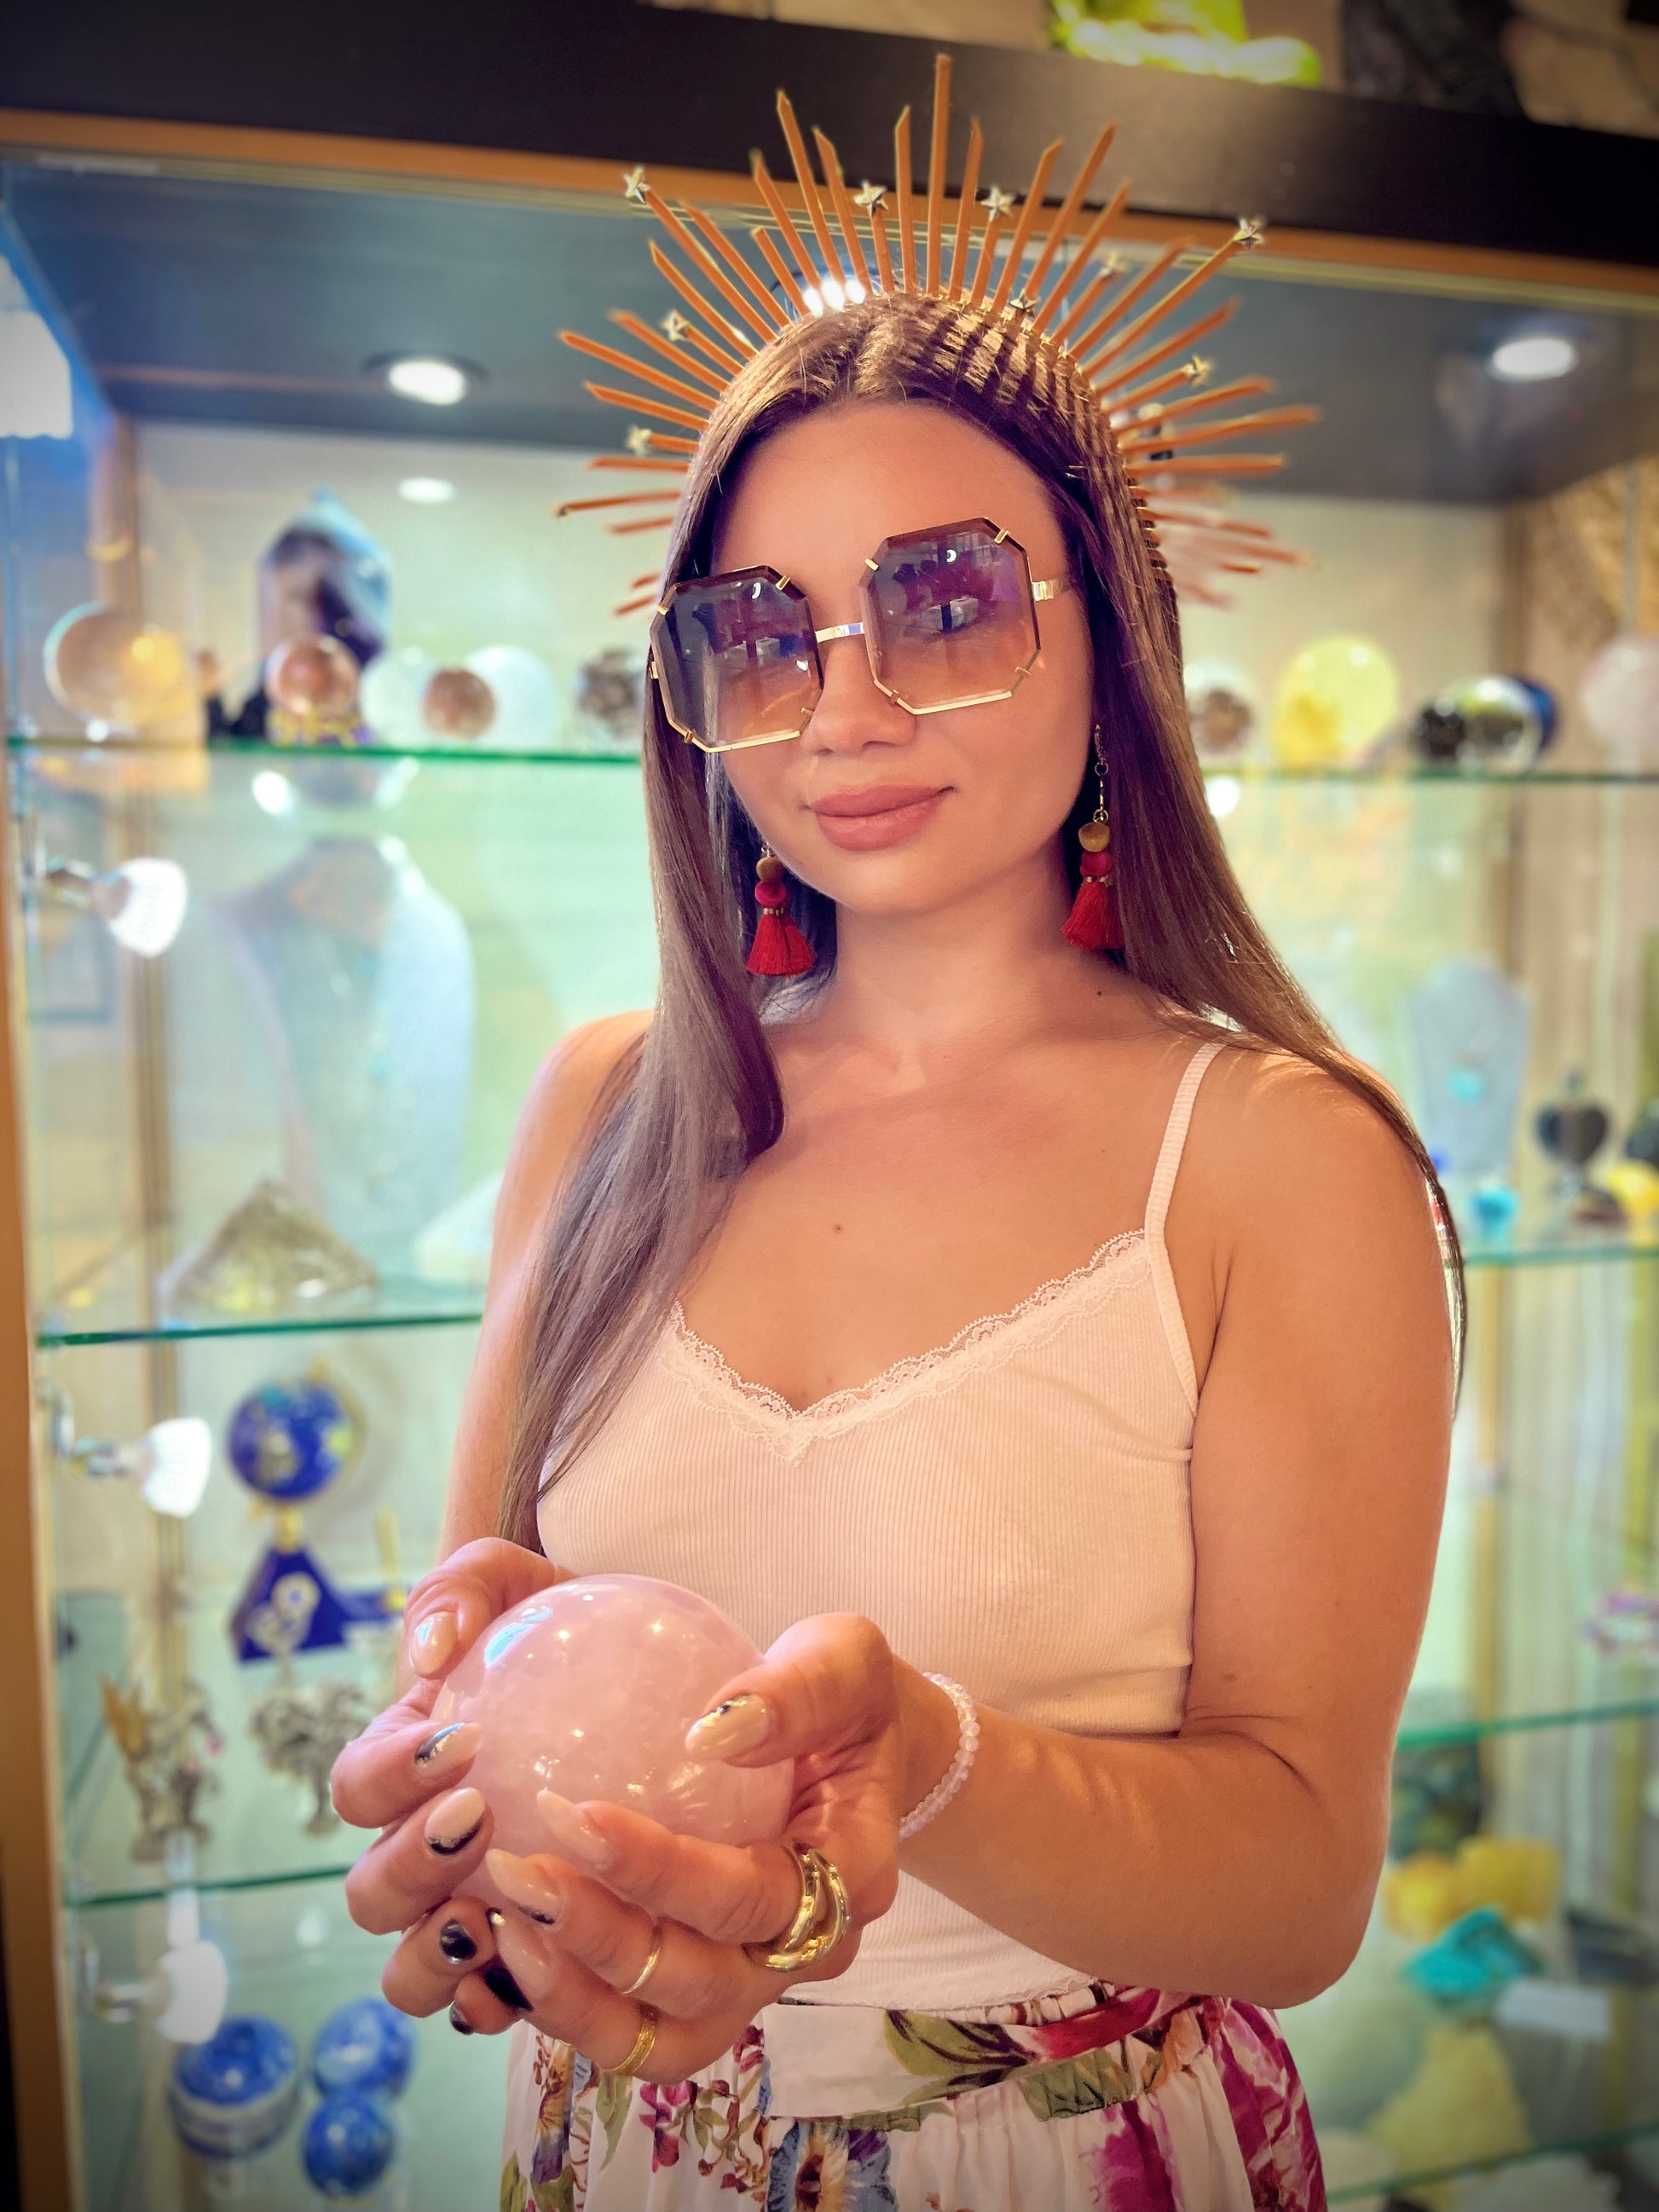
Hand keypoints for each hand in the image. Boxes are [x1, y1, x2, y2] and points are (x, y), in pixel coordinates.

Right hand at [332, 1539, 569, 2024]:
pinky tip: (535, 1983)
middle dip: (406, 1869)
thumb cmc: (551, 1614)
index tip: (456, 1742)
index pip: (357, 1788)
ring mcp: (464, 1908)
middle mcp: (418, 1850)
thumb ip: (459, 1591)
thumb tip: (430, 1651)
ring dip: (433, 1956)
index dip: (386, 1778)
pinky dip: (497, 2005)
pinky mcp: (526, 1952)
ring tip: (488, 1920)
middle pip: (371, 1891)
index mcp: (401, 1767)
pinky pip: (494, 2002)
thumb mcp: (511, 1577)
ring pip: (412, 1969)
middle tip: (477, 1819)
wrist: (626, 1661)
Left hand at [472, 1613, 930, 2078]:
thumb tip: (712, 1730)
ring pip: (657, 2040)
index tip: (575, 1812)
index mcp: (847, 1877)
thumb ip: (797, 1690)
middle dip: (600, 1939)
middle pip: (698, 1987)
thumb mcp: (844, 1660)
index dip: (661, 1871)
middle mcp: (801, 1952)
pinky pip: (627, 2031)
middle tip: (516, 1871)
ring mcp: (748, 1984)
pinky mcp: (695, 1992)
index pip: (751, 1899)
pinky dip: (560, 2005)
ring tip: (498, 1926)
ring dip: (572, 1997)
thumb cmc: (845, 1696)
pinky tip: (497, 1948)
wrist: (854, 1748)